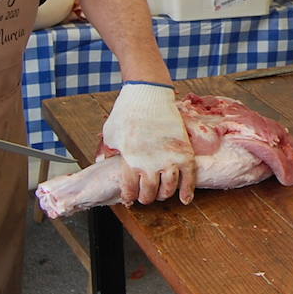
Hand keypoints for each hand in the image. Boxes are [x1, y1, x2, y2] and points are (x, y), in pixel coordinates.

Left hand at [99, 82, 195, 204]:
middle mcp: (150, 164)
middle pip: (150, 194)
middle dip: (147, 197)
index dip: (130, 196)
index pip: (131, 192)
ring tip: (162, 192)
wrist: (149, 94)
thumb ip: (108, 151)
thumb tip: (103, 161)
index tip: (132, 196)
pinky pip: (189, 178)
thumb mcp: (110, 134)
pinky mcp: (184, 152)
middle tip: (147, 195)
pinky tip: (186, 198)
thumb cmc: (127, 111)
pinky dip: (188, 191)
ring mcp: (169, 159)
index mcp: (130, 162)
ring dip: (165, 194)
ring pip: (169, 189)